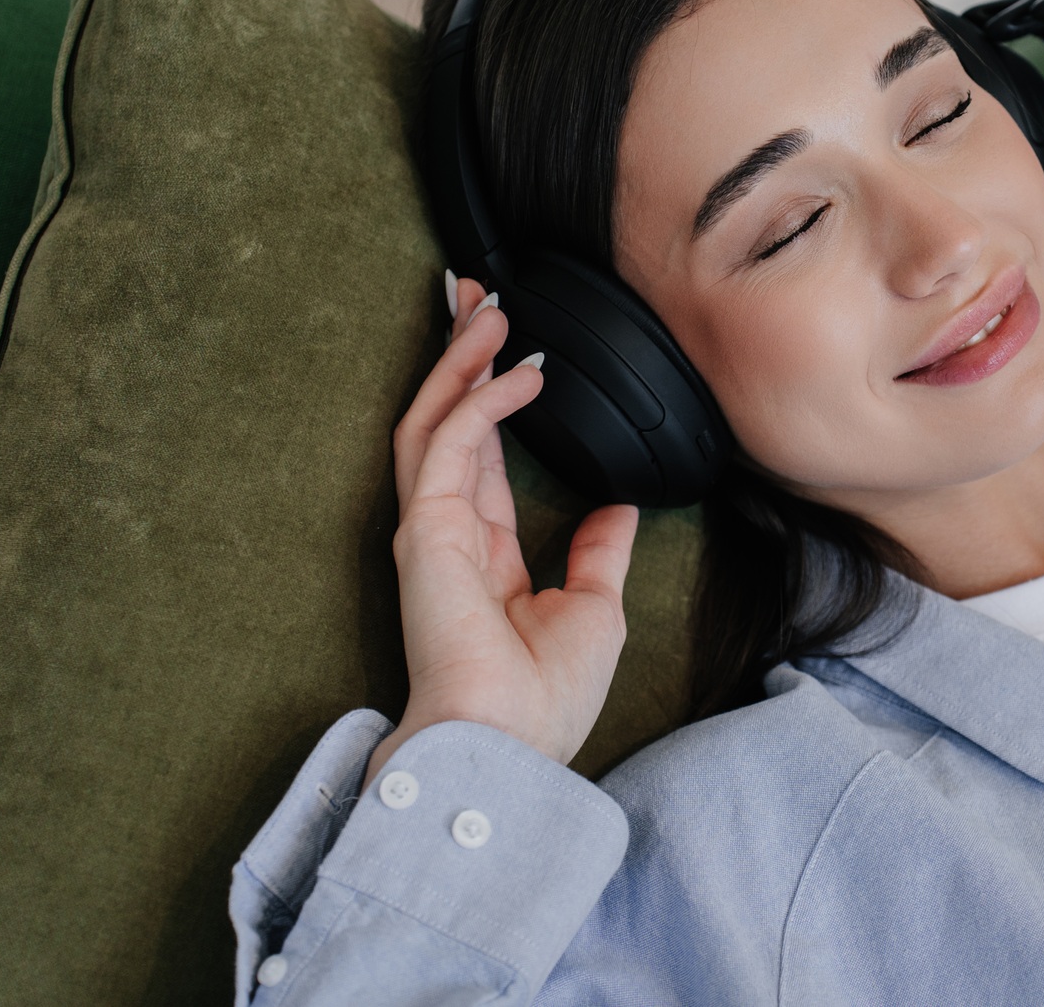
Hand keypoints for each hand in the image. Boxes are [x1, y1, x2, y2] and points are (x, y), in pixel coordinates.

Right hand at [365, 275, 637, 782]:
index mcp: (483, 553)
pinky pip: (449, 446)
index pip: (481, 452)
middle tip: (475, 295)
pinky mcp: (426, 531)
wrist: (508, 748)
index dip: (490, 395)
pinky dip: (480, 402)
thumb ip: (597, 554)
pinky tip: (515, 372)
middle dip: (461, 355)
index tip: (507, 345)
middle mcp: (450, 533)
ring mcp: (431, 529)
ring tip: (488, 307)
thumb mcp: (593, 610)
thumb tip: (616, 510)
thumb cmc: (541, 702)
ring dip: (462, 360)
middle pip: (448, 421)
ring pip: (436, 420)